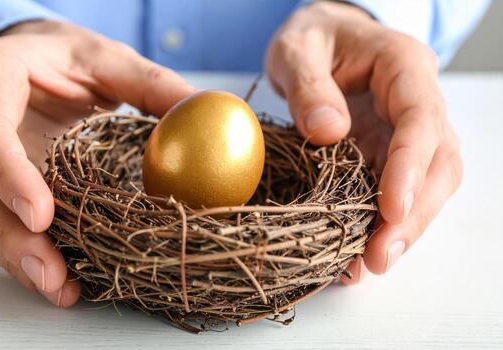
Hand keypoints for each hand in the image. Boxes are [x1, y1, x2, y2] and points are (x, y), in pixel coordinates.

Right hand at [0, 20, 195, 305]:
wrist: (32, 60)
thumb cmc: (65, 57)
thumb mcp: (108, 58)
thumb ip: (150, 83)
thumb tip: (198, 113)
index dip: (7, 173)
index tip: (42, 215)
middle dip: (10, 234)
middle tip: (51, 271)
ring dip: (13, 256)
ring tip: (57, 286)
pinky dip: (18, 256)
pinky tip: (54, 279)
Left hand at [265, 1, 461, 281]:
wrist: (320, 39)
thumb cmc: (312, 38)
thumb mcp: (297, 49)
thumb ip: (308, 86)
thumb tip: (328, 132)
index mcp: (402, 67)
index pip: (420, 120)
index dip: (409, 168)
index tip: (390, 210)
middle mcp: (416, 103)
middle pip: (438, 163)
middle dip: (414, 214)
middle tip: (378, 257)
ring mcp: (405, 132)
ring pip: (426, 185)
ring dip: (402, 229)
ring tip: (366, 265)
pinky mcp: (387, 153)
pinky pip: (394, 191)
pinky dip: (380, 224)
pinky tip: (356, 253)